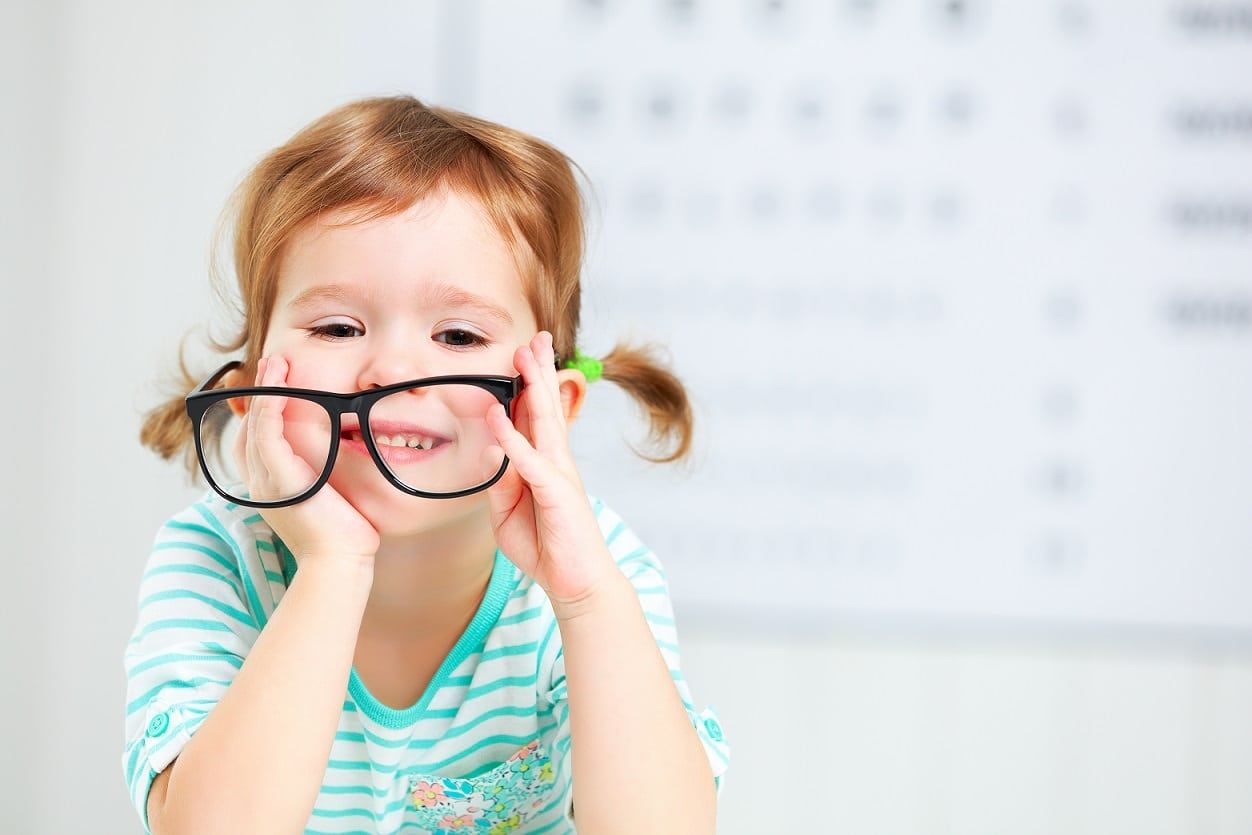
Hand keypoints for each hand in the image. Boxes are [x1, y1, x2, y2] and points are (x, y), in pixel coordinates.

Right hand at [234, 356, 379, 567]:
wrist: (341, 561)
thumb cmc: (342, 533)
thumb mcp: (328, 493)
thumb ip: (322, 469)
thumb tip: (336, 445)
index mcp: (268, 486)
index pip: (252, 439)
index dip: (259, 408)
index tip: (274, 382)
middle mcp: (259, 483)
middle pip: (249, 427)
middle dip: (259, 392)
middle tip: (272, 363)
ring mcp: (265, 484)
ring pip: (256, 426)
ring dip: (264, 390)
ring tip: (274, 364)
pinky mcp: (279, 483)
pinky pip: (267, 436)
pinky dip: (271, 408)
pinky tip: (279, 386)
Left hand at [485, 333, 615, 605]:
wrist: (576, 581)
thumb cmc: (546, 546)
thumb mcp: (508, 512)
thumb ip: (500, 481)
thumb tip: (492, 452)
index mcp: (544, 463)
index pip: (535, 417)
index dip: (530, 385)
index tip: (524, 355)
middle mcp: (555, 461)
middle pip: (545, 407)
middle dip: (538, 371)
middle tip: (533, 338)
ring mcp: (558, 474)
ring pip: (544, 422)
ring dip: (534, 388)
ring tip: (524, 357)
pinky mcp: (556, 493)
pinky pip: (530, 461)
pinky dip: (513, 438)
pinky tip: (499, 418)